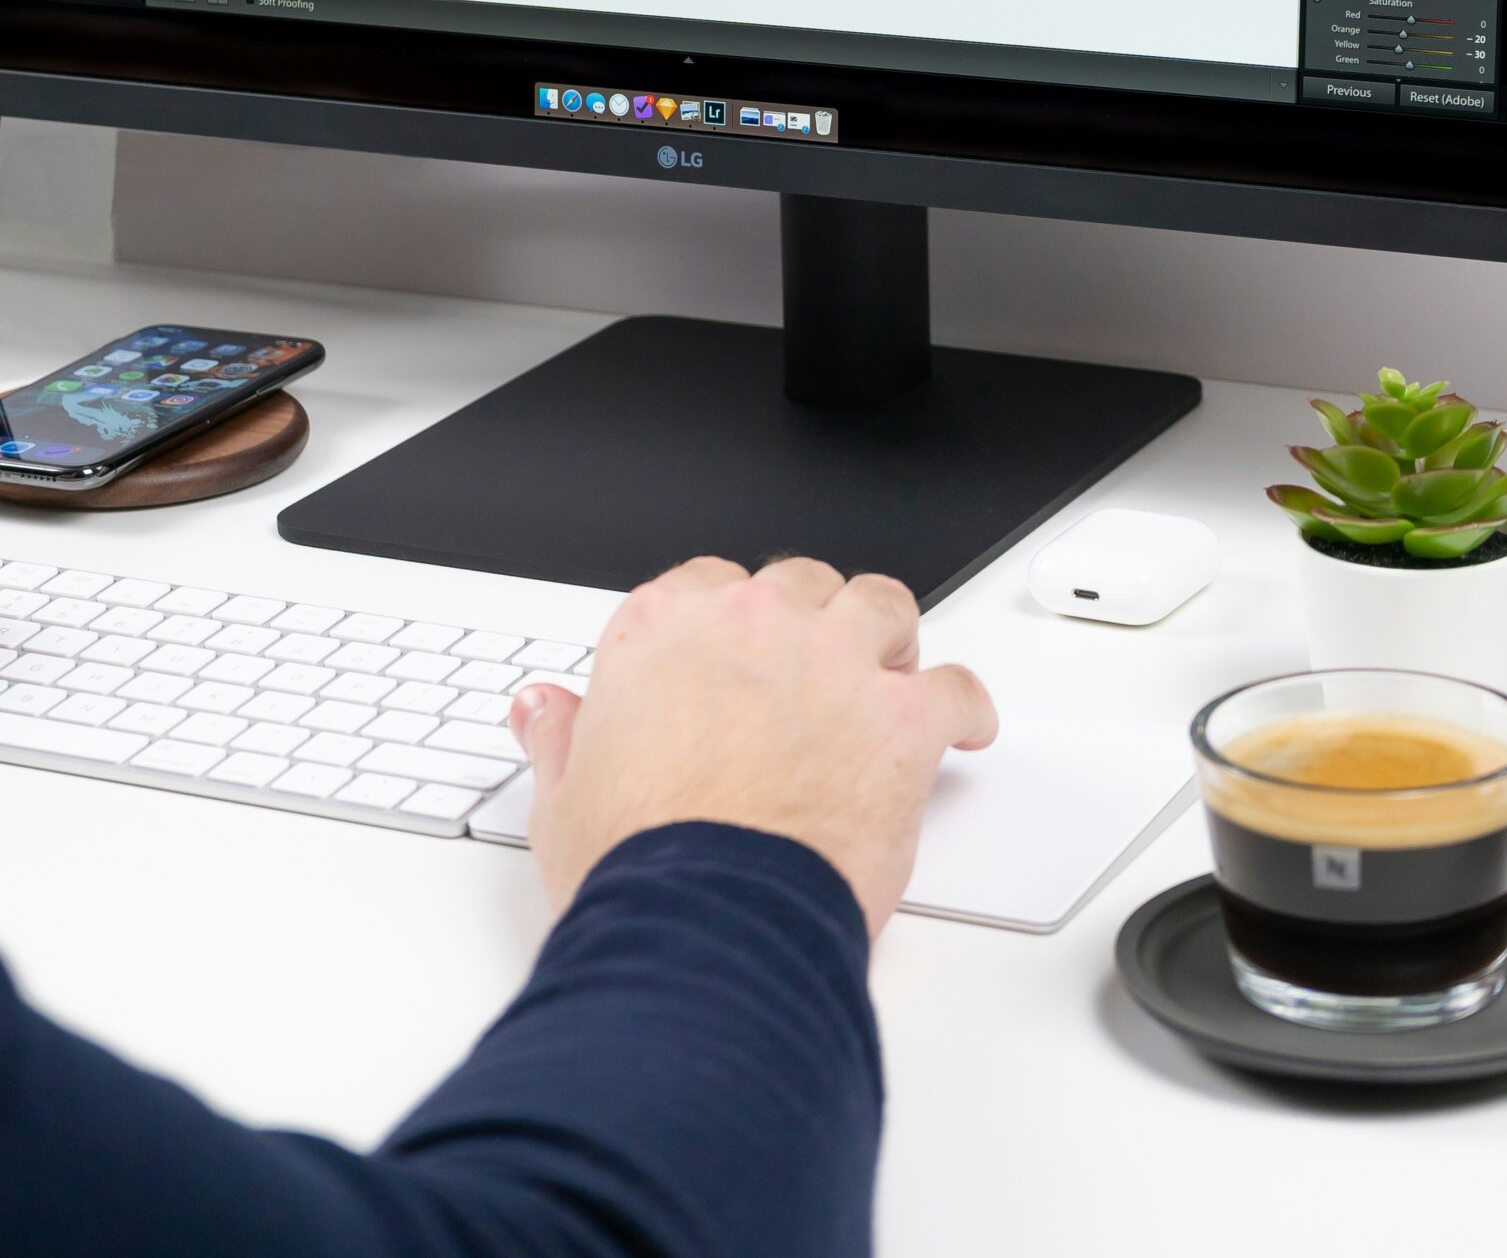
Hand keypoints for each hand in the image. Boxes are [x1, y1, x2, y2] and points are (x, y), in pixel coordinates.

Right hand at [510, 557, 995, 936]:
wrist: (706, 921)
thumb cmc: (638, 865)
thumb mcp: (564, 797)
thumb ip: (561, 736)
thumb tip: (540, 708)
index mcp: (665, 628)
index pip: (703, 584)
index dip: (723, 622)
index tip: (731, 653)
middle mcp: (752, 624)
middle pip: (796, 585)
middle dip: (807, 619)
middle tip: (810, 667)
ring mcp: (833, 663)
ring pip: (880, 606)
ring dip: (887, 636)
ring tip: (891, 668)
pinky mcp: (901, 719)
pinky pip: (955, 688)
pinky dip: (966, 707)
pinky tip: (966, 725)